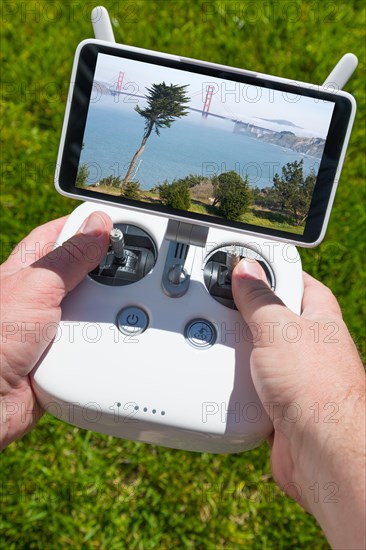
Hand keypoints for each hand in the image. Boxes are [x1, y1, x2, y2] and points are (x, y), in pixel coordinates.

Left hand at [0, 212, 112, 449]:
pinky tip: (116, 336)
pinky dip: (107, 338)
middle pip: (85, 272)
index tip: (115, 222)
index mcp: (28, 271)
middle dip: (107, 271)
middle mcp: (40, 296)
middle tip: (131, 267)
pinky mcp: (65, 353)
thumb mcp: (36, 287)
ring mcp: (54, 326)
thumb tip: (97, 226)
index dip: (87, 226)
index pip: (61, 235)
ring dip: (107, 310)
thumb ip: (70, 257)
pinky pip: (95, 340)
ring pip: (93, 307)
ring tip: (124, 306)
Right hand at [232, 260, 364, 548]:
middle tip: (220, 303)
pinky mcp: (277, 399)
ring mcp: (292, 372)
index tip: (243, 263)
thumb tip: (246, 270)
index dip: (270, 269)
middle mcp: (307, 344)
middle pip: (269, 315)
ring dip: (237, 349)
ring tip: (217, 340)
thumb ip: (260, 298)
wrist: (320, 452)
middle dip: (245, 312)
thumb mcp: (279, 329)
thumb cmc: (318, 389)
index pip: (295, 280)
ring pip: (256, 350)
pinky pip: (249, 380)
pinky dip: (235, 378)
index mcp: (317, 317)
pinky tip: (224, 375)